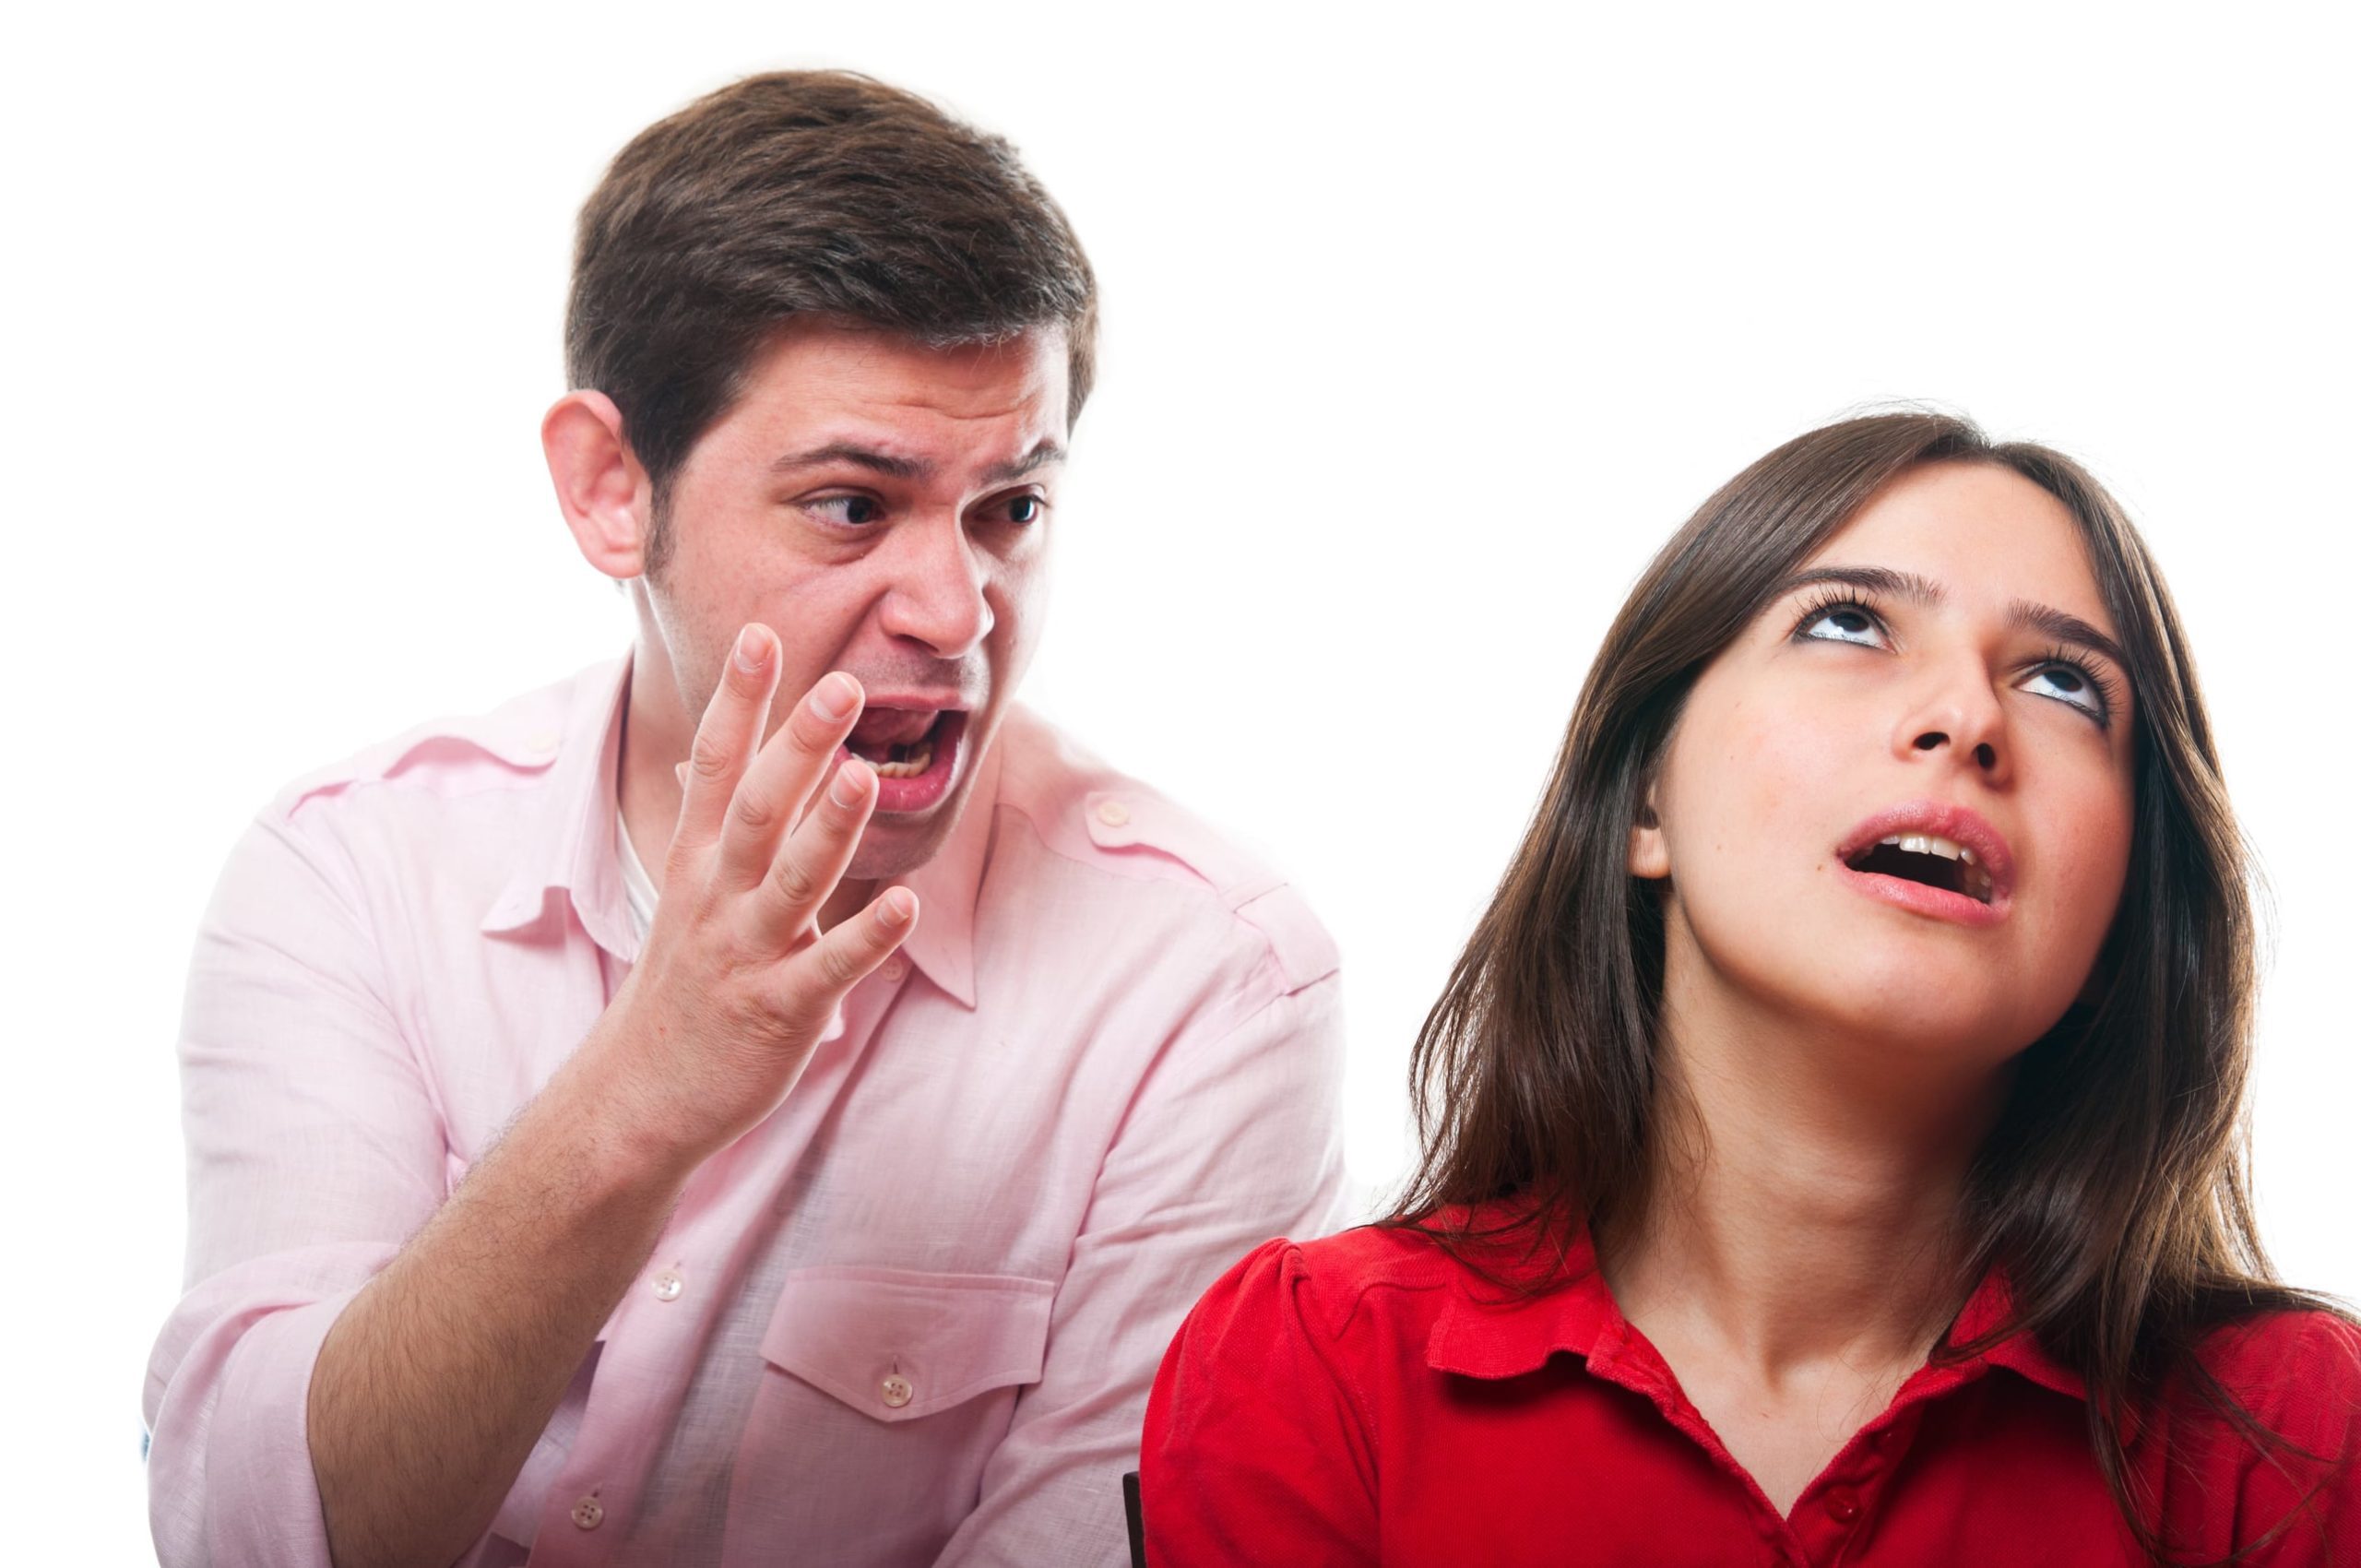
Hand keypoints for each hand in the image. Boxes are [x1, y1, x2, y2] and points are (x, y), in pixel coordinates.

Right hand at [588, 622, 916, 1170]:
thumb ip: (718, 825)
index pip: (715, 764)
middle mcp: (716, 897)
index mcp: (698, 861)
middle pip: (756, 807)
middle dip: (795, 745)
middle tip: (840, 683)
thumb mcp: (690, 893)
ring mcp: (745, 953)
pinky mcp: (779, 1009)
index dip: (738, 700)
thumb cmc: (686, 984)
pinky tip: (905, 907)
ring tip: (863, 774)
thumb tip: (712, 756)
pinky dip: (866, 939)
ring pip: (790, 881)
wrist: (641, 1096)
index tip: (761, 635)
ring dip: (828, 828)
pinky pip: (828, 970)